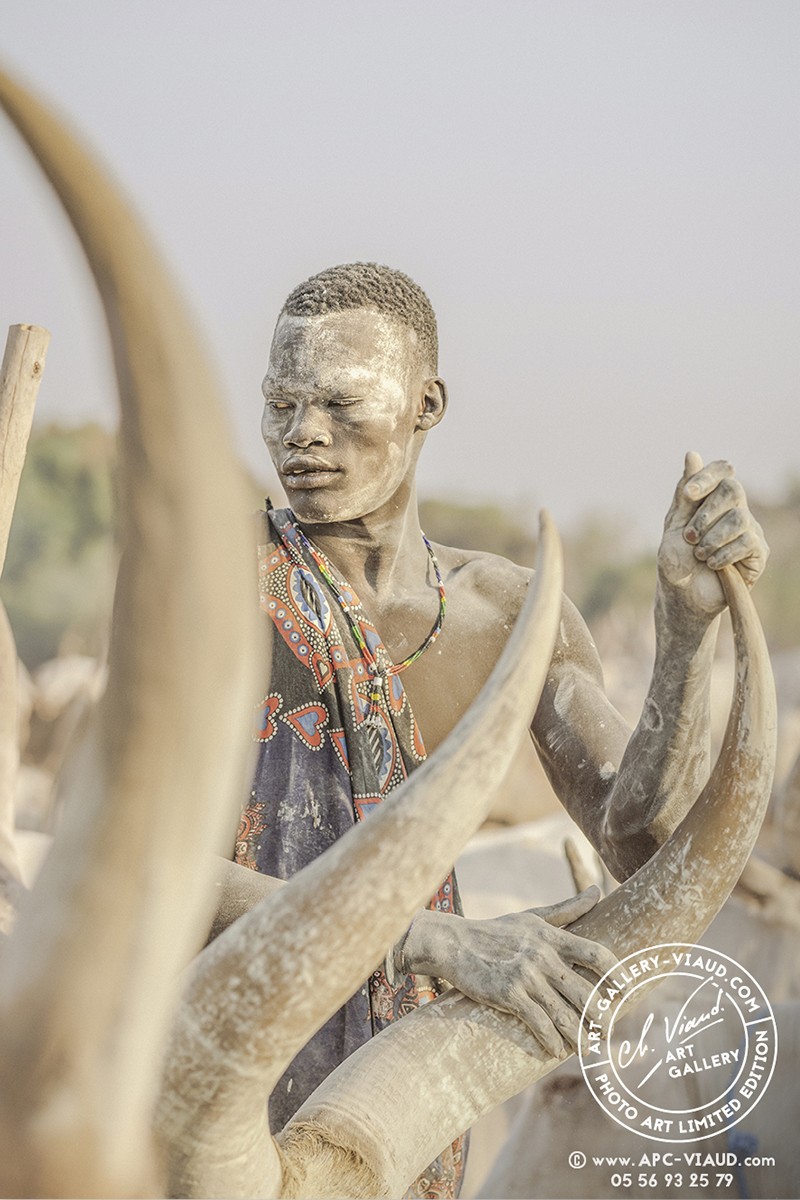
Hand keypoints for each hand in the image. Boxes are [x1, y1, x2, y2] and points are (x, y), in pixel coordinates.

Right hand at [398, 888, 616, 1056]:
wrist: (454, 943)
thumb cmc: (495, 930)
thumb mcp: (532, 916)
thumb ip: (568, 909)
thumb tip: (598, 891)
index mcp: (552, 936)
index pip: (596, 954)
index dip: (617, 974)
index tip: (627, 990)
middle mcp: (543, 956)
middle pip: (586, 991)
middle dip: (601, 1015)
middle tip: (609, 1029)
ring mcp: (526, 976)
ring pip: (565, 1014)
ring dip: (580, 1036)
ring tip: (589, 1048)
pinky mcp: (509, 995)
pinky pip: (539, 1023)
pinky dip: (551, 1040)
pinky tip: (557, 1050)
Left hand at [658, 451, 767, 619]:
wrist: (683, 595)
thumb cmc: (676, 560)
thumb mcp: (674, 525)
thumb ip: (685, 494)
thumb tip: (693, 453)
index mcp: (712, 499)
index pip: (723, 471)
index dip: (708, 477)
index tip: (689, 494)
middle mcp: (734, 510)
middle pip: (733, 489)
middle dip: (706, 513)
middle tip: (689, 536)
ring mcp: (749, 530)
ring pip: (739, 518)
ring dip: (712, 538)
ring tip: (699, 555)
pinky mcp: (758, 552)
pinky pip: (747, 542)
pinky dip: (723, 554)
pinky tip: (712, 564)